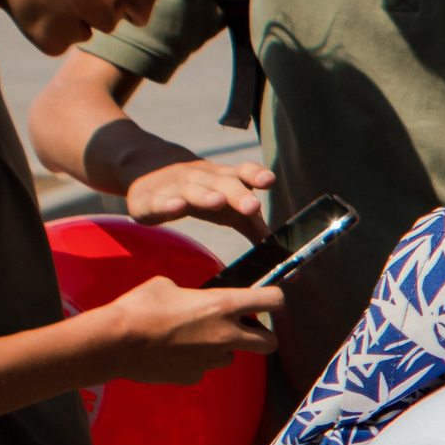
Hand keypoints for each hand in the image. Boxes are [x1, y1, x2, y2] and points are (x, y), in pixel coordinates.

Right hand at [100, 278, 282, 382]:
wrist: (115, 342)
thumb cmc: (140, 307)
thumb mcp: (168, 285)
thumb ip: (195, 294)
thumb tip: (198, 301)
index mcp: (224, 305)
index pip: (273, 300)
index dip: (273, 298)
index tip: (266, 299)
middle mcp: (227, 335)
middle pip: (270, 342)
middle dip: (261, 336)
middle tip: (243, 328)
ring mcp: (213, 359)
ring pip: (231, 356)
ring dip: (221, 348)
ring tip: (192, 339)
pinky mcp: (195, 376)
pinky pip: (203, 368)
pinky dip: (195, 361)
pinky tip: (173, 353)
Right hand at [124, 157, 275, 239]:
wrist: (152, 175)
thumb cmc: (206, 198)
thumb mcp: (234, 213)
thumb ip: (260, 234)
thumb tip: (294, 272)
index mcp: (226, 180)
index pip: (243, 172)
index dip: (255, 174)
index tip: (268, 180)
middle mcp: (203, 178)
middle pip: (222, 183)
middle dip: (237, 193)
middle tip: (252, 206)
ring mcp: (175, 186)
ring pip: (192, 189)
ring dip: (205, 195)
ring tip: (217, 202)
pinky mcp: (150, 199)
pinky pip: (159, 200)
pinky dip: (167, 203)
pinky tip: (175, 207)